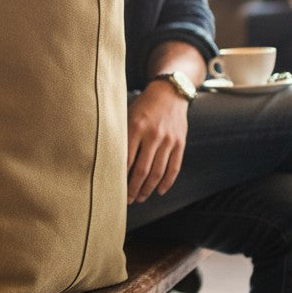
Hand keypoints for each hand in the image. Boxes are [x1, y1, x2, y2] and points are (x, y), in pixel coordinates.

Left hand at [126, 83, 188, 203]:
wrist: (169, 93)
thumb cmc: (143, 106)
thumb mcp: (128, 115)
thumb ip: (122, 136)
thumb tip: (110, 161)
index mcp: (136, 127)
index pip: (126, 159)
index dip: (121, 177)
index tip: (115, 188)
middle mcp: (153, 135)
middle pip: (142, 170)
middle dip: (133, 188)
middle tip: (127, 199)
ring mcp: (168, 140)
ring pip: (158, 172)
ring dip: (148, 189)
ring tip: (141, 197)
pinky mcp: (180, 143)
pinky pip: (174, 167)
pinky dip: (167, 182)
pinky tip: (159, 191)